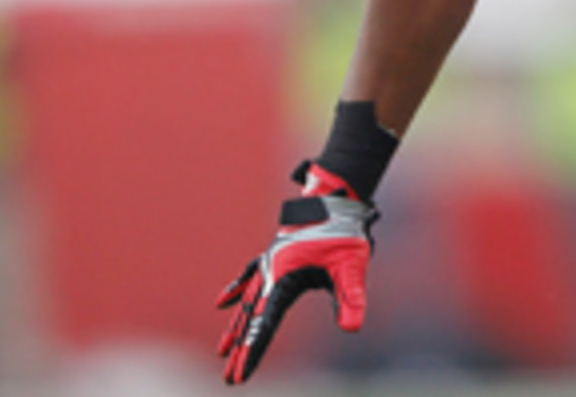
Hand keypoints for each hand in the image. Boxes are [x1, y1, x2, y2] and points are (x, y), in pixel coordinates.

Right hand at [216, 163, 377, 383]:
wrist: (338, 196)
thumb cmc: (346, 230)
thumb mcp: (353, 264)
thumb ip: (351, 296)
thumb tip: (352, 329)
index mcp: (284, 273)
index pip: (266, 320)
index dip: (253, 349)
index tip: (241, 376)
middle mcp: (272, 268)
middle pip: (253, 315)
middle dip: (242, 347)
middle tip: (230, 379)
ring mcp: (272, 260)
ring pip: (250, 299)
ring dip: (238, 326)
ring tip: (222, 352)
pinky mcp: (278, 254)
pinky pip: (252, 274)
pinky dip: (239, 287)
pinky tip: (223, 301)